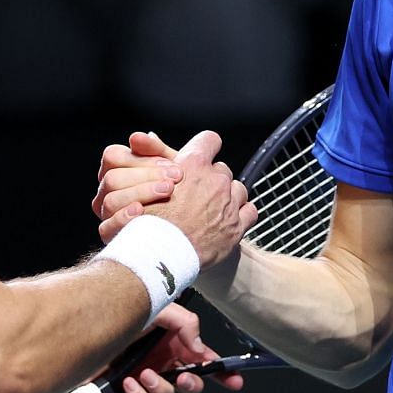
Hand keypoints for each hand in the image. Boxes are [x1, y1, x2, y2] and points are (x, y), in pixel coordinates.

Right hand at [95, 130, 183, 241]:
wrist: (188, 230)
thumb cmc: (179, 193)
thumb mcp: (171, 168)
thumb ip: (157, 151)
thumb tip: (141, 136)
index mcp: (117, 171)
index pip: (113, 157)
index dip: (141, 159)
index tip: (170, 164)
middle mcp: (107, 192)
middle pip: (112, 178)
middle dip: (146, 176)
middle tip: (175, 179)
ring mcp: (107, 215)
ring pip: (110, 200)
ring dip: (141, 193)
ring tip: (169, 192)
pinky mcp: (112, 236)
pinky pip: (106, 228)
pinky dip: (123, 217)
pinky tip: (142, 211)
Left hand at [114, 303, 243, 392]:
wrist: (83, 321)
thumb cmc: (118, 308)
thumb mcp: (158, 307)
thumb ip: (186, 324)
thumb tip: (198, 350)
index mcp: (173, 342)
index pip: (204, 358)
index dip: (223, 372)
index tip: (235, 381)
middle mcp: (161, 361)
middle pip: (190, 384)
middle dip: (192, 384)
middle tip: (184, 377)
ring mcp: (142, 377)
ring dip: (162, 390)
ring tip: (146, 376)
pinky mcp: (123, 391)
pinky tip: (130, 384)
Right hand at [147, 130, 255, 267]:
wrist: (158, 256)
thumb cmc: (146, 220)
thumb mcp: (142, 181)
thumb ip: (153, 156)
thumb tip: (149, 136)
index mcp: (192, 165)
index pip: (209, 140)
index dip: (206, 146)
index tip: (203, 155)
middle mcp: (214, 180)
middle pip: (222, 169)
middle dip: (212, 180)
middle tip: (196, 196)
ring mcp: (228, 203)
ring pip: (238, 189)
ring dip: (228, 197)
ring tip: (210, 212)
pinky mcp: (237, 226)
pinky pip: (250, 211)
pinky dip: (241, 214)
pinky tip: (227, 221)